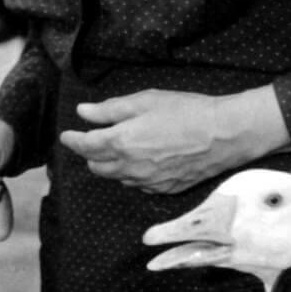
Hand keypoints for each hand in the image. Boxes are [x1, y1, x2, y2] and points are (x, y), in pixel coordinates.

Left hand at [59, 87, 284, 194]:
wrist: (224, 135)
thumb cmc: (185, 112)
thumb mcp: (144, 102)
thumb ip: (110, 110)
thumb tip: (83, 112)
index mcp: (121, 143)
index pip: (85, 146)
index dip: (73, 140)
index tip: (66, 136)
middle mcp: (130, 167)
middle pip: (97, 166)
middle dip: (89, 154)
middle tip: (91, 139)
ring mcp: (148, 182)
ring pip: (116, 177)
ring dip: (109, 165)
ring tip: (114, 150)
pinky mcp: (165, 189)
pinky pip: (138, 185)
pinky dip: (131, 174)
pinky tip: (138, 162)